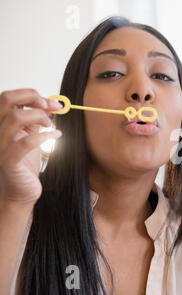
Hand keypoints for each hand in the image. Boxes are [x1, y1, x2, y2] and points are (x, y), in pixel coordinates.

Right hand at [0, 89, 61, 205]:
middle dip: (32, 98)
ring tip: (50, 125)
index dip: (31, 94)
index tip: (51, 102)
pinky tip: (56, 136)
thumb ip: (35, 121)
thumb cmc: (23, 165)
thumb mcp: (29, 136)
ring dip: (38, 116)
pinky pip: (26, 142)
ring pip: (15, 118)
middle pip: (6, 100)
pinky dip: (44, 136)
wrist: (18, 193)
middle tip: (51, 107)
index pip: (7, 97)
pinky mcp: (8, 161)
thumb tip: (50, 104)